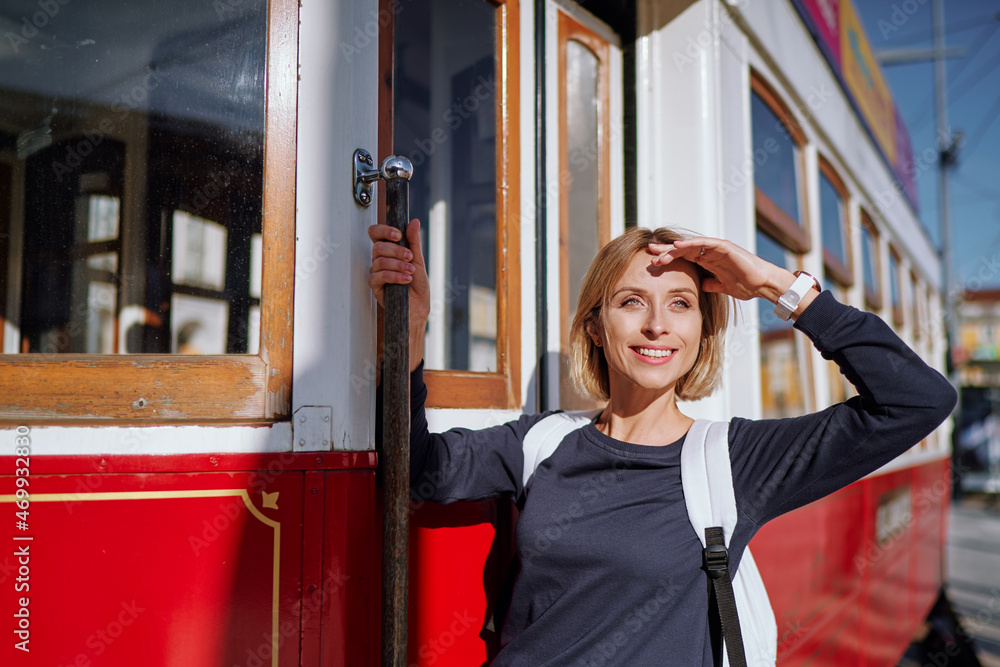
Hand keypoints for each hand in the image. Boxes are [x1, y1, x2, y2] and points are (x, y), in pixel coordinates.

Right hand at [368, 219, 429, 367]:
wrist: (419, 308)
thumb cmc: (418, 286)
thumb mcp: (419, 260)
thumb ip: (414, 241)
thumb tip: (414, 221)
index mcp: (389, 251)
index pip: (376, 233)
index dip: (383, 230)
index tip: (398, 235)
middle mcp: (380, 260)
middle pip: (378, 246)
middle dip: (395, 250)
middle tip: (410, 257)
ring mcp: (376, 273)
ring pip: (378, 260)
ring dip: (397, 264)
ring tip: (410, 271)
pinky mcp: (375, 287)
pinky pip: (379, 276)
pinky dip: (394, 276)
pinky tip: (405, 279)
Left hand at [646, 236, 795, 303]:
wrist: (762, 285)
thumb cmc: (746, 285)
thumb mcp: (721, 287)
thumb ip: (709, 284)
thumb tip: (698, 286)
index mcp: (708, 261)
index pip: (683, 258)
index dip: (668, 260)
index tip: (653, 264)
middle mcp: (710, 253)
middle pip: (683, 250)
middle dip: (666, 252)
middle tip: (649, 254)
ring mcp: (716, 248)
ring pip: (690, 245)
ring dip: (674, 249)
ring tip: (659, 252)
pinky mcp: (724, 247)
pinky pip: (705, 243)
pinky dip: (691, 243)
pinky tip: (678, 245)